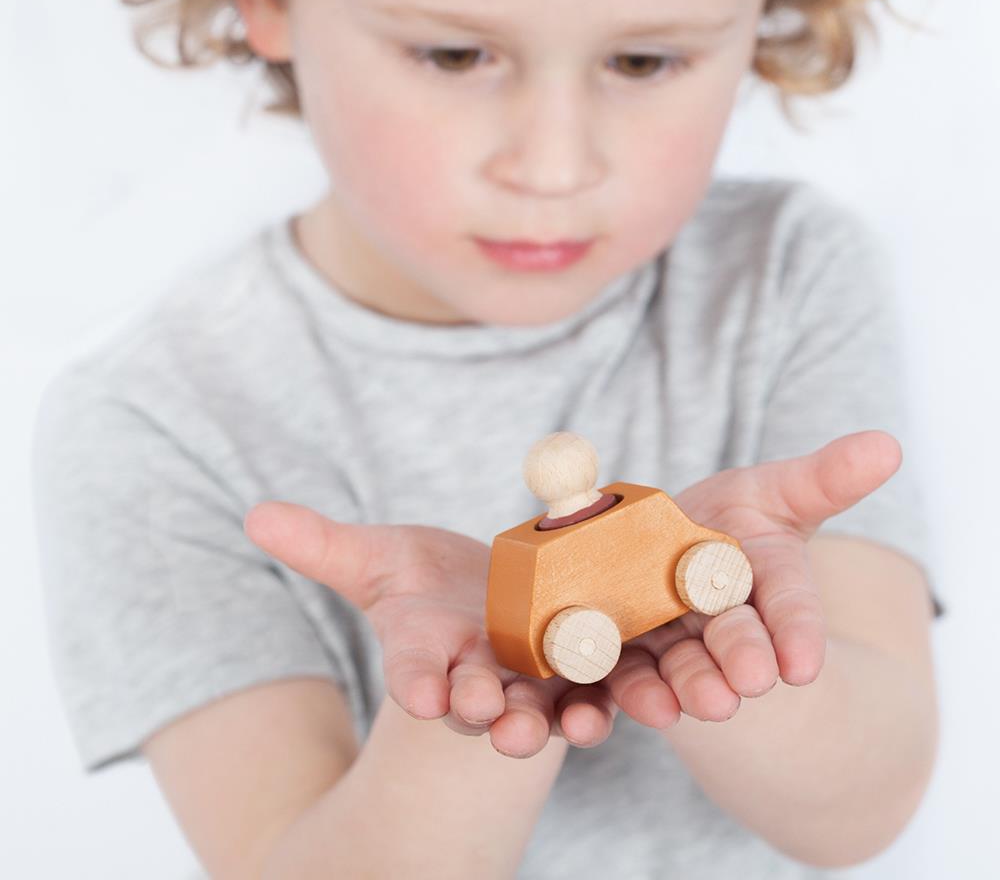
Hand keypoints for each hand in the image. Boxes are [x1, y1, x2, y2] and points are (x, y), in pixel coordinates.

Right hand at [243, 505, 618, 757]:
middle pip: (476, 702)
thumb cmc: (420, 581)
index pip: (414, 671)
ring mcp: (525, 682)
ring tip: (564, 726)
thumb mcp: (373, 557)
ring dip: (547, 722)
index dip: (416, 681)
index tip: (419, 693)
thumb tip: (256, 514)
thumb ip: (323, 545)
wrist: (484, 595)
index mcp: (424, 651)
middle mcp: (474, 676)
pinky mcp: (573, 673)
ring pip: (536, 711)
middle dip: (482, 711)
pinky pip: (588, 695)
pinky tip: (609, 706)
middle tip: (489, 716)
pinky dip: (600, 704)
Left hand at [603, 429, 903, 730]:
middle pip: (734, 639)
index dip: (798, 632)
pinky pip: (627, 673)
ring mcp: (674, 639)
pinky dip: (634, 691)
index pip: (790, 606)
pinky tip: (640, 705)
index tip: (804, 663)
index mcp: (766, 583)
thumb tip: (886, 445)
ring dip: (691, 685)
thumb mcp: (776, 489)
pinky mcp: (627, 647)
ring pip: (683, 666)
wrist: (663, 538)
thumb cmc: (733, 516)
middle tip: (750, 681)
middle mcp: (724, 621)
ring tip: (702, 702)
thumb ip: (824, 478)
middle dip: (743, 657)